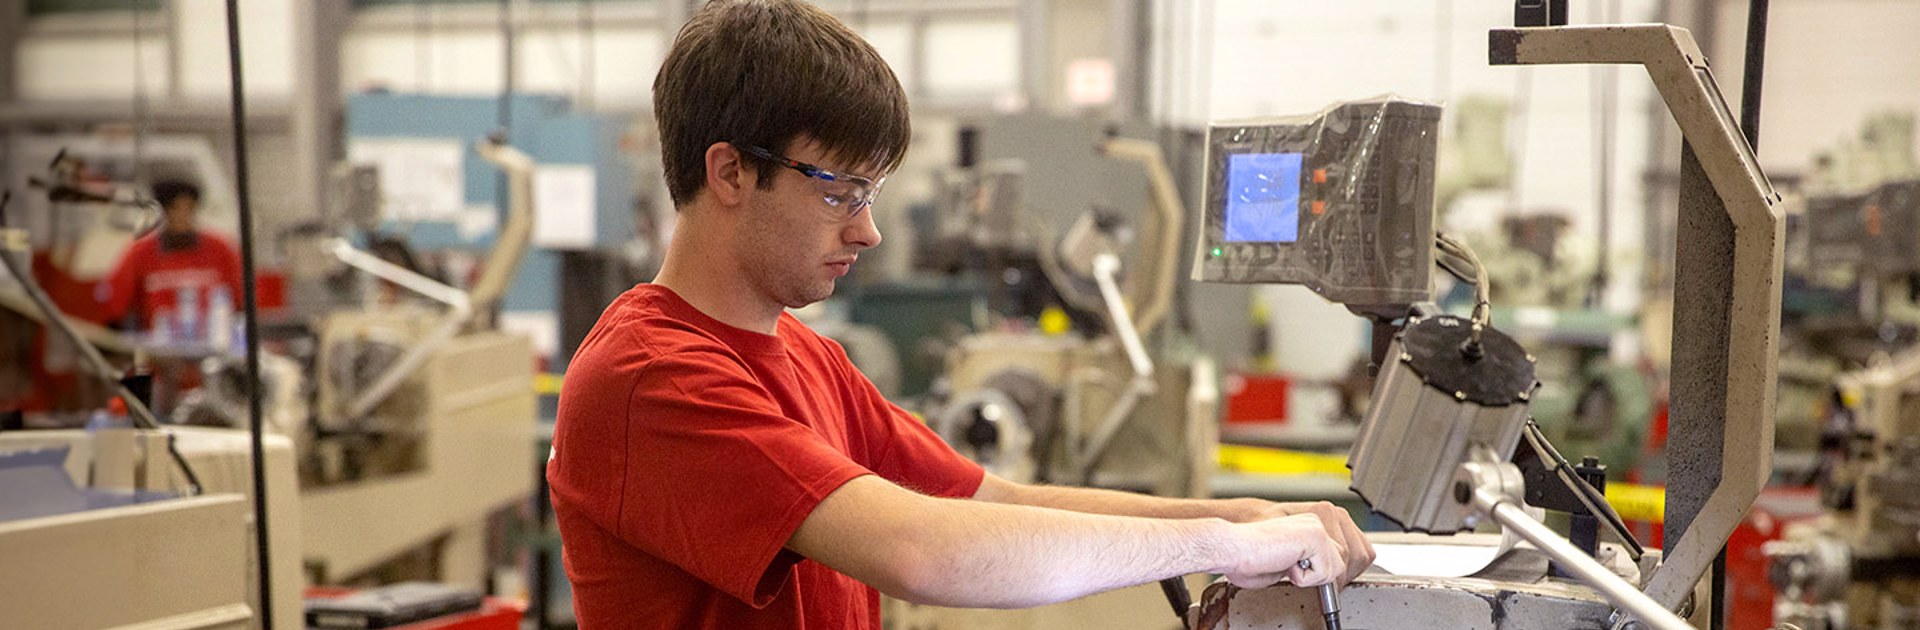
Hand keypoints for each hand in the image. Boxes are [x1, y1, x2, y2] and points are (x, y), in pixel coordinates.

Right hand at [1218, 513, 1347, 588]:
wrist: (1232, 547)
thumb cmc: (1251, 557)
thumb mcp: (1294, 560)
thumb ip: (1316, 561)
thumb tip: (1337, 577)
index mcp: (1317, 522)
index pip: (1354, 549)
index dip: (1340, 571)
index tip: (1314, 577)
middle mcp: (1321, 519)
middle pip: (1353, 559)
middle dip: (1331, 576)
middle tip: (1298, 574)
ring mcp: (1319, 526)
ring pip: (1339, 568)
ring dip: (1314, 577)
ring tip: (1287, 566)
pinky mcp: (1315, 536)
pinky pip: (1326, 573)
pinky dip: (1305, 579)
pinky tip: (1285, 564)